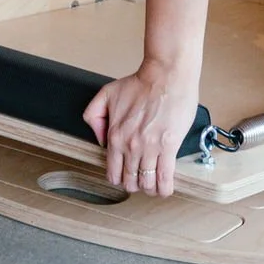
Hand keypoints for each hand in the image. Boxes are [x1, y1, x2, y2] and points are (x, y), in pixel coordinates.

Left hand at [82, 59, 199, 196]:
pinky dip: (164, 189)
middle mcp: (130, 146)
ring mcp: (150, 148)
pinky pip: (164, 179)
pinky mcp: (169, 147)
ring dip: (150, 188)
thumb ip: (94, 116)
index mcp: (115, 136)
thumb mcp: (107, 94)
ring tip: (154, 184)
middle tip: (141, 178)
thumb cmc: (142, 83)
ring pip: (147, 184)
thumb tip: (100, 139)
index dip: (119, 178)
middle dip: (135, 184)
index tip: (126, 175)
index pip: (113, 173)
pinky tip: (165, 188)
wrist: (166, 75)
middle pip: (130, 182)